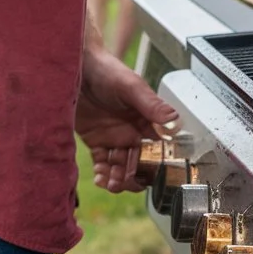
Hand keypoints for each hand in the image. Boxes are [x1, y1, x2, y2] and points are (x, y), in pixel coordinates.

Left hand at [76, 43, 178, 192]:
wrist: (77, 68)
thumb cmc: (108, 71)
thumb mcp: (132, 87)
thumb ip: (151, 104)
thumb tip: (175, 119)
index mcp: (145, 118)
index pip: (155, 146)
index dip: (154, 162)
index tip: (150, 175)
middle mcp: (131, 129)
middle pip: (138, 160)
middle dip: (134, 175)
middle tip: (127, 183)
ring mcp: (113, 136)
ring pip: (120, 165)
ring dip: (118, 178)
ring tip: (113, 184)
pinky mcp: (95, 139)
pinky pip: (101, 162)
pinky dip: (102, 173)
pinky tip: (101, 179)